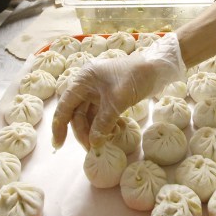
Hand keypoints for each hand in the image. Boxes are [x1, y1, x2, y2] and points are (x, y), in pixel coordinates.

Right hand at [52, 33, 185, 149]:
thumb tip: (93, 144)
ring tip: (107, 141)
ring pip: (90, 115)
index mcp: (84, 79)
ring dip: (96, 130)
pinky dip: (106, 124)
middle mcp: (87, 84)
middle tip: (92, 148)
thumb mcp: (117, 101)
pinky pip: (101, 114)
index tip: (59, 144)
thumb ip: (103, 123)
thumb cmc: (135, 77)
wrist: (157, 67)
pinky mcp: (109, 96)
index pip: (65, 105)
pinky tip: (116, 131)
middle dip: (84, 131)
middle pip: (77, 113)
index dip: (59, 125)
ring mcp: (98, 90)